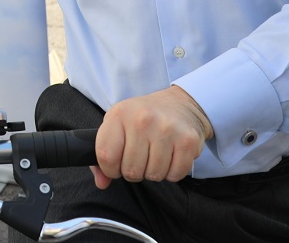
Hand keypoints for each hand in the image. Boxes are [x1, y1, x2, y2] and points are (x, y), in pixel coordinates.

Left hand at [92, 86, 212, 187]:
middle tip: (139, 158)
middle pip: (131, 170)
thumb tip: (101, 183)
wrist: (179, 104)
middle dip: (133, 171)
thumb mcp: (117, 125)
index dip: (110, 169)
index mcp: (119, 114)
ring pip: (153, 175)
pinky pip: (175, 175)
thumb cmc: (142, 118)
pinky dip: (171, 173)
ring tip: (154, 155)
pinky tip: (169, 157)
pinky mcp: (187, 140)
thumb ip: (103, 155)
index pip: (106, 156)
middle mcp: (142, 119)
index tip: (116, 165)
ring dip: (152, 172)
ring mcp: (166, 129)